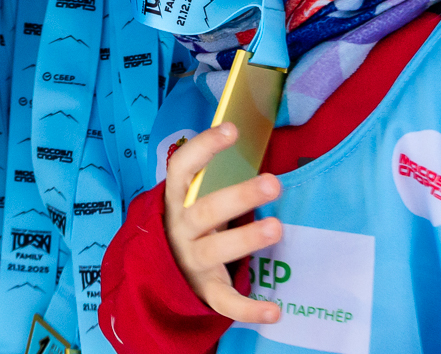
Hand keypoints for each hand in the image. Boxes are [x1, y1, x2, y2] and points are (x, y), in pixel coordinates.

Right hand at [164, 122, 282, 322]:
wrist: (164, 268)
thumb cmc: (193, 219)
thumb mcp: (195, 196)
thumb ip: (215, 174)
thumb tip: (249, 132)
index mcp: (176, 198)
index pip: (182, 167)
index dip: (204, 147)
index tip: (231, 128)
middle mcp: (181, 228)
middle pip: (206, 210)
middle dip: (239, 196)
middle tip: (274, 183)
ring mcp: (191, 260)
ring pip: (216, 250)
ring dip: (246, 239)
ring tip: (276, 227)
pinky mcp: (205, 289)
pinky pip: (225, 301)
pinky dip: (249, 309)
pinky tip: (275, 311)